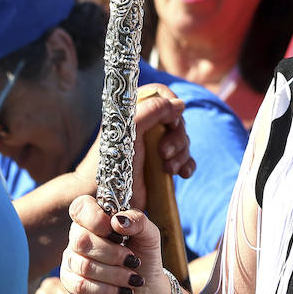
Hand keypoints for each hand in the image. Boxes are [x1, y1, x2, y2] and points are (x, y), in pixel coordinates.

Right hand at [61, 195, 168, 293]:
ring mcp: (72, 259)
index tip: (118, 234)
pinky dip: (106, 290)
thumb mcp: (149, 235)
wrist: (146, 288)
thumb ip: (138, 221)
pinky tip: (122, 290)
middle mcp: (79, 236)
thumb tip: (118, 220)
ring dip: (115, 274)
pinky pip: (80, 285)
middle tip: (132, 260)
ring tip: (133, 278)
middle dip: (113, 254)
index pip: (80, 207)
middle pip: (82, 240)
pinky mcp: (70, 282)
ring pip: (84, 265)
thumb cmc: (145, 255)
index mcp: (96, 219)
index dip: (96, 219)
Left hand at [73, 86, 192, 210]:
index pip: (161, 95)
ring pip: (184, 140)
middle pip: (177, 120)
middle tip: (163, 153)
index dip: (170, 106)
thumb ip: (151, 109)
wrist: (105, 198)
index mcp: (135, 113)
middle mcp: (147, 128)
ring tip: (167, 169)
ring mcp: (156, 147)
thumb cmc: (110, 163)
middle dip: (177, 138)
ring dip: (181, 154)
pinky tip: (180, 174)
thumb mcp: (129, 130)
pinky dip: (187, 165)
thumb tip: (179, 104)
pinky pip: (187, 159)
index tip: (169, 122)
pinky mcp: (164, 165)